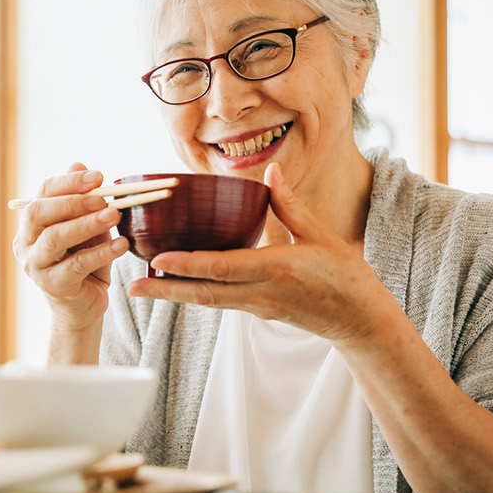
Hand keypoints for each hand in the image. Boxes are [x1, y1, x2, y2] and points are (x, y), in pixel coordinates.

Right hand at [14, 162, 132, 332]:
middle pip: (38, 213)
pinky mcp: (53, 286)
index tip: (99, 176)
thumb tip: (80, 163)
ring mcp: (35, 266)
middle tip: (103, 197)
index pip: (42, 193)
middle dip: (72, 201)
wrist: (84, 306)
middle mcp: (25, 243)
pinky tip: (121, 244)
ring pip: (55, 238)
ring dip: (86, 224)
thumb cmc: (85, 262)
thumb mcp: (87, 227)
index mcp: (31, 224)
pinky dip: (101, 252)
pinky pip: (76, 265)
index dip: (69, 181)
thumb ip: (83, 201)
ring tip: (114, 214)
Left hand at [126, 163, 400, 345]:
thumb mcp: (320, 235)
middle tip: (132, 287)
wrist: (360, 321)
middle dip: (166, 291)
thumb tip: (268, 171)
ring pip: (209, 302)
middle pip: (204, 294)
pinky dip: (196, 293)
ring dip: (175, 295)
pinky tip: (178, 285)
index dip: (189, 265)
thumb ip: (289, 205)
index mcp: (277, 270)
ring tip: (143, 287)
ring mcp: (258, 307)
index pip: (224, 268)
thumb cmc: (345, 275)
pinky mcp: (258, 312)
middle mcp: (261, 293)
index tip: (159, 260)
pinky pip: (221, 302)